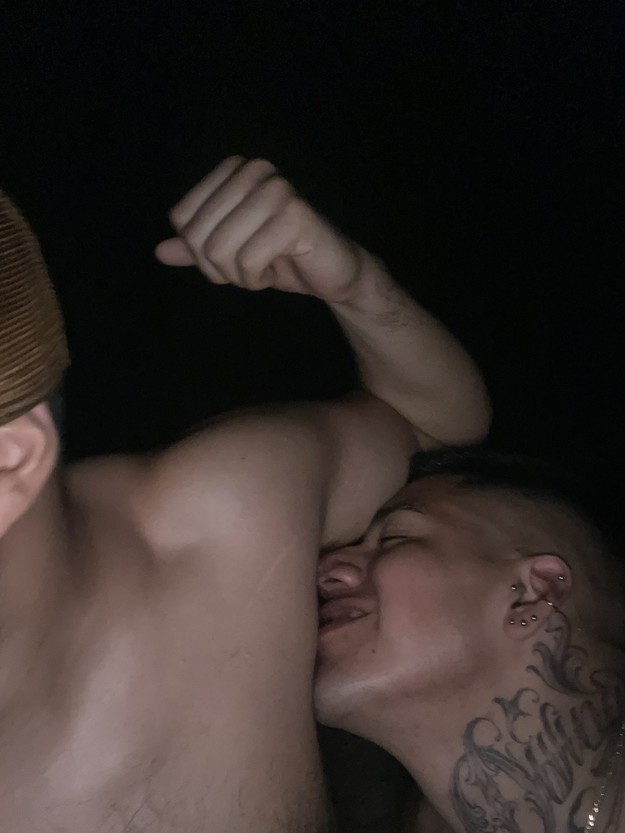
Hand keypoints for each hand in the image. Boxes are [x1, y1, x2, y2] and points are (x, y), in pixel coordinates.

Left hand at [155, 156, 371, 303]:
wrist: (332, 273)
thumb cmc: (280, 258)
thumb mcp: (229, 254)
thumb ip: (195, 249)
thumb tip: (159, 251)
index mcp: (234, 170)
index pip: (182, 219)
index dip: (199, 253)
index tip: (232, 257)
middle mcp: (254, 170)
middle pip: (197, 236)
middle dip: (219, 268)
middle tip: (249, 269)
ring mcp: (277, 190)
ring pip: (220, 250)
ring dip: (239, 275)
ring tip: (265, 268)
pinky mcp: (296, 216)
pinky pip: (248, 261)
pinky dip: (257, 278)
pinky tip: (279, 268)